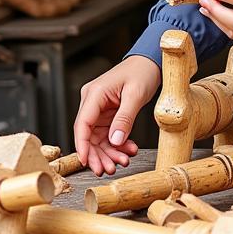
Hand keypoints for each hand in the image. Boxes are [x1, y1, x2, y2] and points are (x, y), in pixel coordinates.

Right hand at [73, 56, 160, 175]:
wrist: (150, 63)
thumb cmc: (141, 72)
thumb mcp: (135, 95)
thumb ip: (124, 118)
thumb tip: (115, 141)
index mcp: (94, 94)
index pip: (82, 124)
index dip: (82, 145)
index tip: (87, 162)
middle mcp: (92, 102)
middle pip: (88, 135)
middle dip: (97, 154)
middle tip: (108, 170)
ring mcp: (99, 109)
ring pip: (98, 138)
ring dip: (109, 152)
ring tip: (122, 162)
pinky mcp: (107, 115)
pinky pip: (108, 135)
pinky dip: (117, 145)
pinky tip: (128, 151)